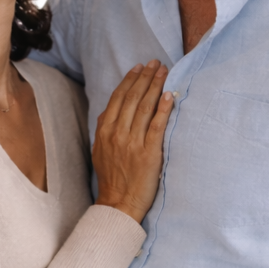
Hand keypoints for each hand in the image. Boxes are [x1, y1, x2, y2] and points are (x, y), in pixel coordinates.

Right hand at [92, 61, 173, 223]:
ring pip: (144, 108)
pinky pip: (157, 126)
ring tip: (163, 72)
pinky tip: (169, 95)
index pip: (118, 99)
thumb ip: (105, 130)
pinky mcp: (148, 153)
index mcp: (104, 131)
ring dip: (155, 86)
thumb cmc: (112, 179)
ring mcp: (132, 143)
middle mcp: (117, 134)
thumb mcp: (99, 151)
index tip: (139, 68)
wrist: (118, 204)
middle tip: (155, 63)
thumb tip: (111, 112)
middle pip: (132, 98)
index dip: (130, 80)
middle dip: (145, 78)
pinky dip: (163, 109)